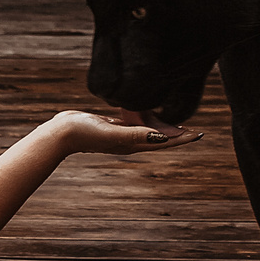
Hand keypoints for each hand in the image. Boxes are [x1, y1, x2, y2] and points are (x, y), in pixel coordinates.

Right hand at [53, 109, 201, 154]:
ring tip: (174, 122)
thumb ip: (136, 134)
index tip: (198, 135)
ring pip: (147, 132)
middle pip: (159, 139)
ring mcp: (120, 135)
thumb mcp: (113, 132)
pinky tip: (146, 116)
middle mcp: (129, 141)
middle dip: (176, 135)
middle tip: (193, 130)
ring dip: (161, 128)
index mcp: (132, 144)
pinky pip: (133, 125)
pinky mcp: (111, 127)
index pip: (163, 142)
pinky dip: (144, 122)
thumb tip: (162, 137)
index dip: (182, 139)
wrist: (60, 133)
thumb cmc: (85, 132)